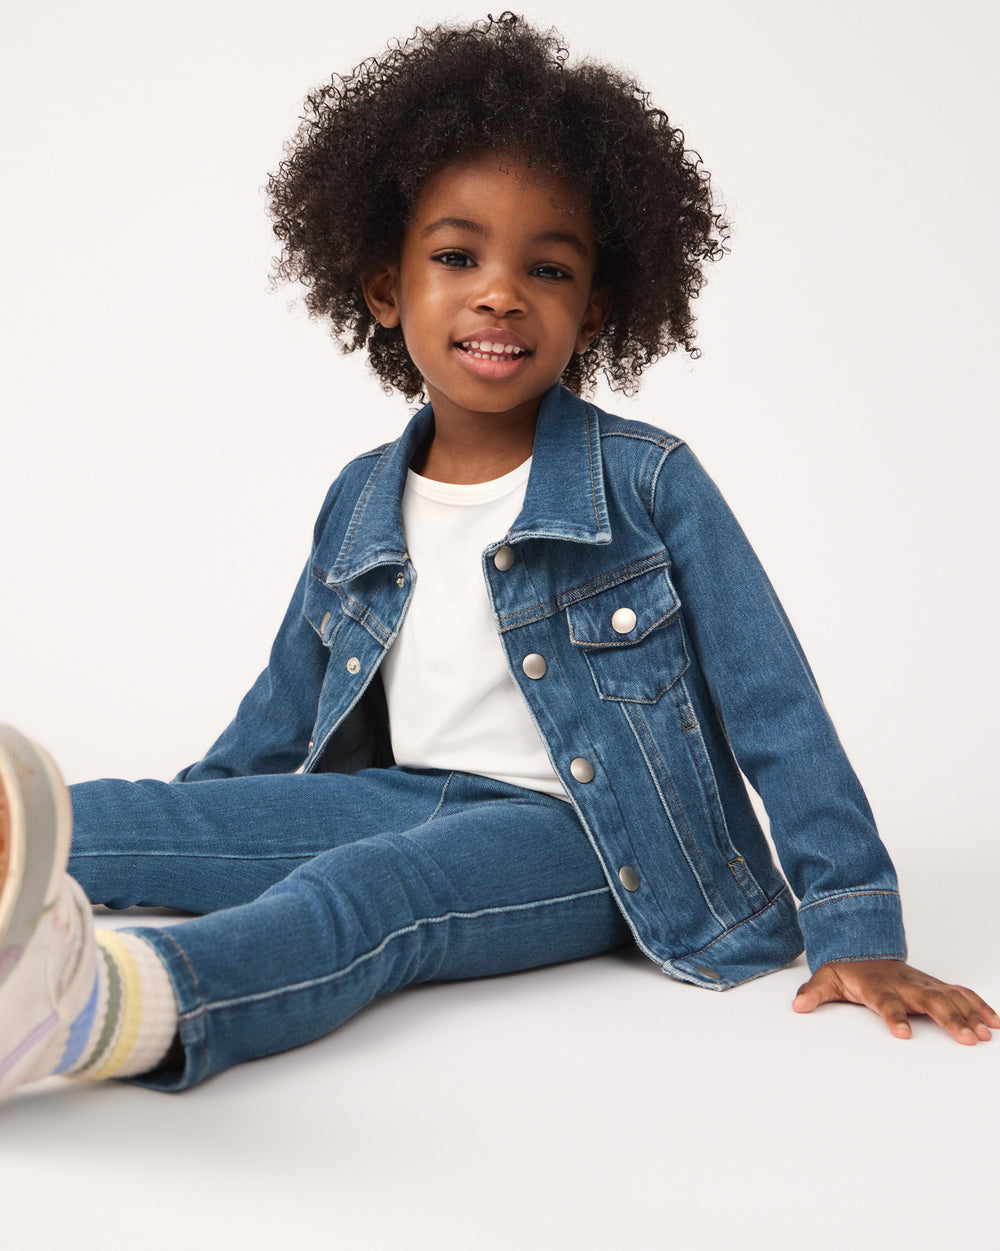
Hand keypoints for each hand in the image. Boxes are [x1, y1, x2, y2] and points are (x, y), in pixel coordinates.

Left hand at [792, 959, 999, 1043]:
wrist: (863, 946)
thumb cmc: (847, 969)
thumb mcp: (826, 978)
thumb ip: (813, 993)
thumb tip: (798, 1006)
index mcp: (878, 985)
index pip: (886, 1002)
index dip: (894, 1016)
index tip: (903, 1034)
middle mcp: (905, 984)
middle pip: (930, 1001)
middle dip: (949, 1019)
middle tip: (965, 1039)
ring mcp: (923, 983)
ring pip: (950, 997)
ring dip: (969, 1015)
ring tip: (984, 1035)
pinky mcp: (934, 986)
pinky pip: (960, 994)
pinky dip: (978, 1006)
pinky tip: (994, 1022)